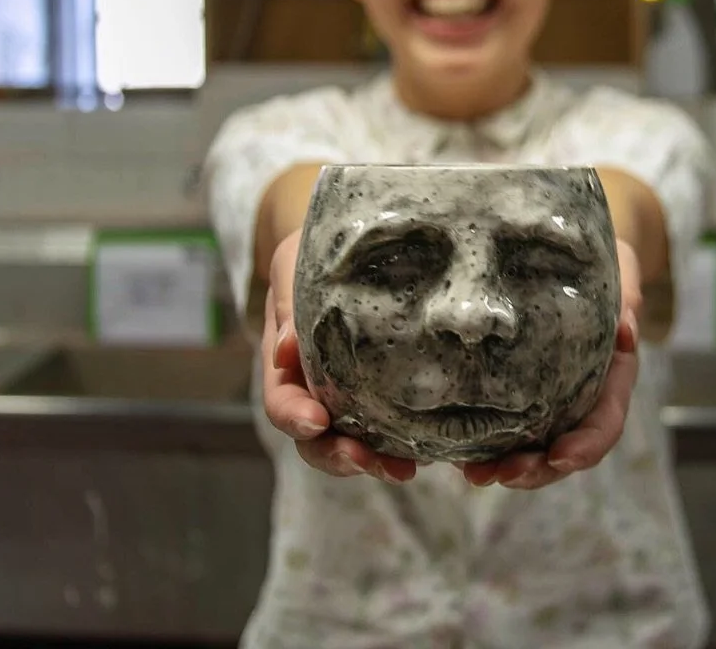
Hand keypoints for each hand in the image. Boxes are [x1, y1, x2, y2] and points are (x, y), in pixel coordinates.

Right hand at [262, 229, 415, 484]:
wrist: (346, 245)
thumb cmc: (313, 253)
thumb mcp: (293, 267)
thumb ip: (288, 305)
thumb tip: (286, 348)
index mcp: (287, 363)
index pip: (282, 401)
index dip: (294, 416)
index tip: (316, 421)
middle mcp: (315, 388)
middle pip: (315, 438)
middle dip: (336, 455)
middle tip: (365, 461)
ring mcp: (349, 395)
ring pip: (352, 443)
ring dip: (373, 461)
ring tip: (405, 469)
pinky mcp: (383, 393)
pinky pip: (388, 427)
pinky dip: (403, 443)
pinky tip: (433, 450)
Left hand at [459, 238, 640, 490]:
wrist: (577, 251)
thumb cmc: (602, 259)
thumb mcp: (621, 270)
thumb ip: (625, 298)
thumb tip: (625, 331)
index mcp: (611, 374)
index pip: (605, 420)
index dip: (587, 444)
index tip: (560, 456)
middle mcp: (582, 392)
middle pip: (566, 447)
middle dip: (538, 469)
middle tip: (503, 474)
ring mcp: (550, 396)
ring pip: (533, 446)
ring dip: (508, 466)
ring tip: (474, 474)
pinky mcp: (518, 387)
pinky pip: (504, 423)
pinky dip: (485, 442)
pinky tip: (455, 451)